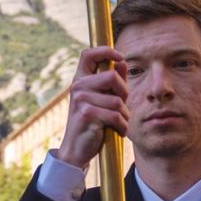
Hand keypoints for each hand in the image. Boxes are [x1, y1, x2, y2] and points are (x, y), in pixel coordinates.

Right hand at [56, 47, 129, 169]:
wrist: (76, 149)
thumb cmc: (92, 123)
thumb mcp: (102, 100)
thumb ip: (112, 82)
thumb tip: (121, 62)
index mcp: (80, 80)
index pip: (88, 54)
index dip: (106, 51)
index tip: (119, 57)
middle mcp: (78, 87)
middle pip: (112, 77)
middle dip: (124, 93)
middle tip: (120, 106)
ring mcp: (80, 100)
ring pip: (117, 101)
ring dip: (124, 115)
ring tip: (117, 123)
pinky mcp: (86, 114)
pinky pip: (116, 115)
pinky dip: (122, 126)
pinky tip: (117, 131)